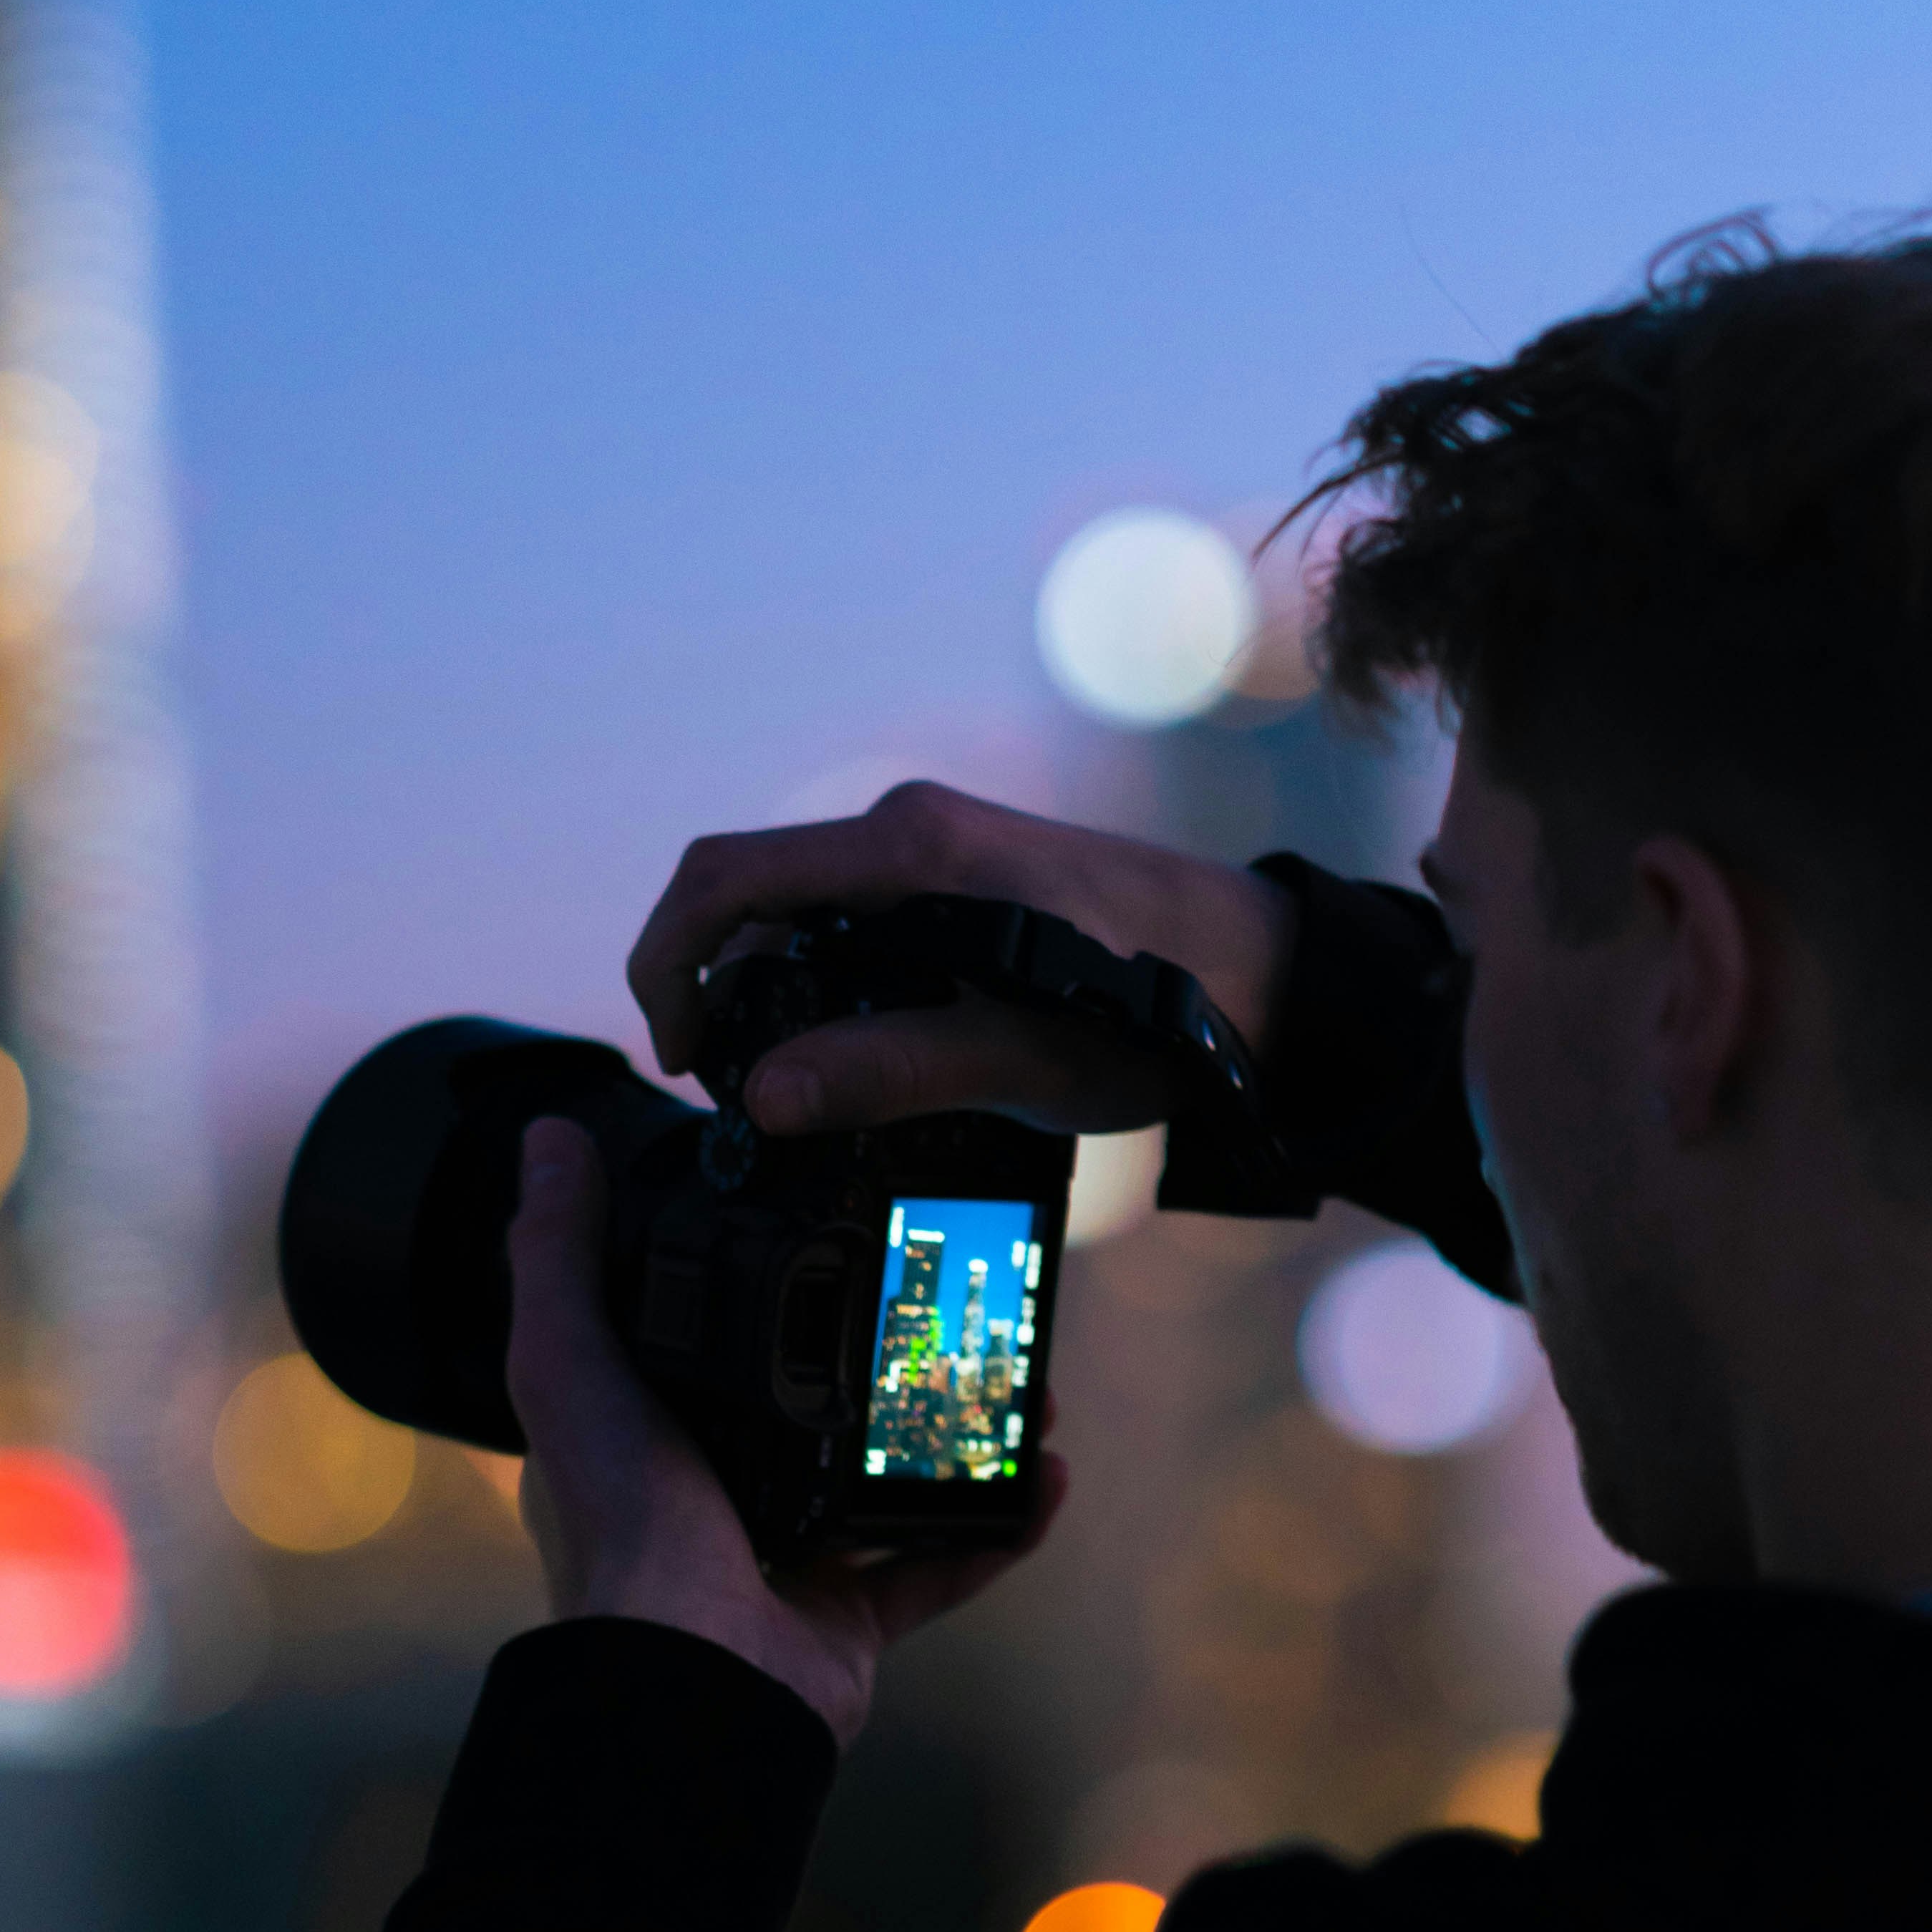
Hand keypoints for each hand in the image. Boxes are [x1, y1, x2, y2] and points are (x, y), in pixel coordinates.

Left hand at [504, 1119, 1059, 1748]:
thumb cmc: (621, 1527)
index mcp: (654, 1438)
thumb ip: (557, 1255)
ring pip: (890, 1483)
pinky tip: (1046, 1479)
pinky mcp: (851, 1621)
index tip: (843, 1237)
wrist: (690, 1677)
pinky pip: (940, 1563)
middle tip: (960, 1312)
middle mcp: (721, 1498)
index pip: (714, 1348)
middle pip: (822, 1411)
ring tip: (1022, 1386)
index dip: (775, 1295)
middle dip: (895, 1363)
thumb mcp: (566, 1365)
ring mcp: (789, 1563)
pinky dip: (997, 1528)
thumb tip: (548, 1137)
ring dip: (959, 1437)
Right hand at [627, 781, 1295, 1143]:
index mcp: (907, 847)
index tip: (682, 1058)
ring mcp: (939, 854)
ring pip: (809, 921)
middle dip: (723, 992)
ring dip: (782, 1000)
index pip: (724, 877)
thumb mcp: (1022, 1057)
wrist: (1261, 970)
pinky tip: (867, 1062)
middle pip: (756, 898)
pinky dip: (835, 991)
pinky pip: (863, 930)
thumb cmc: (1157, 1005)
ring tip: (805, 1096)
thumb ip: (892, 1071)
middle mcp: (910, 831)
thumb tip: (765, 1096)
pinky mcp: (968, 886)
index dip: (670, 963)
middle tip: (741, 1100)